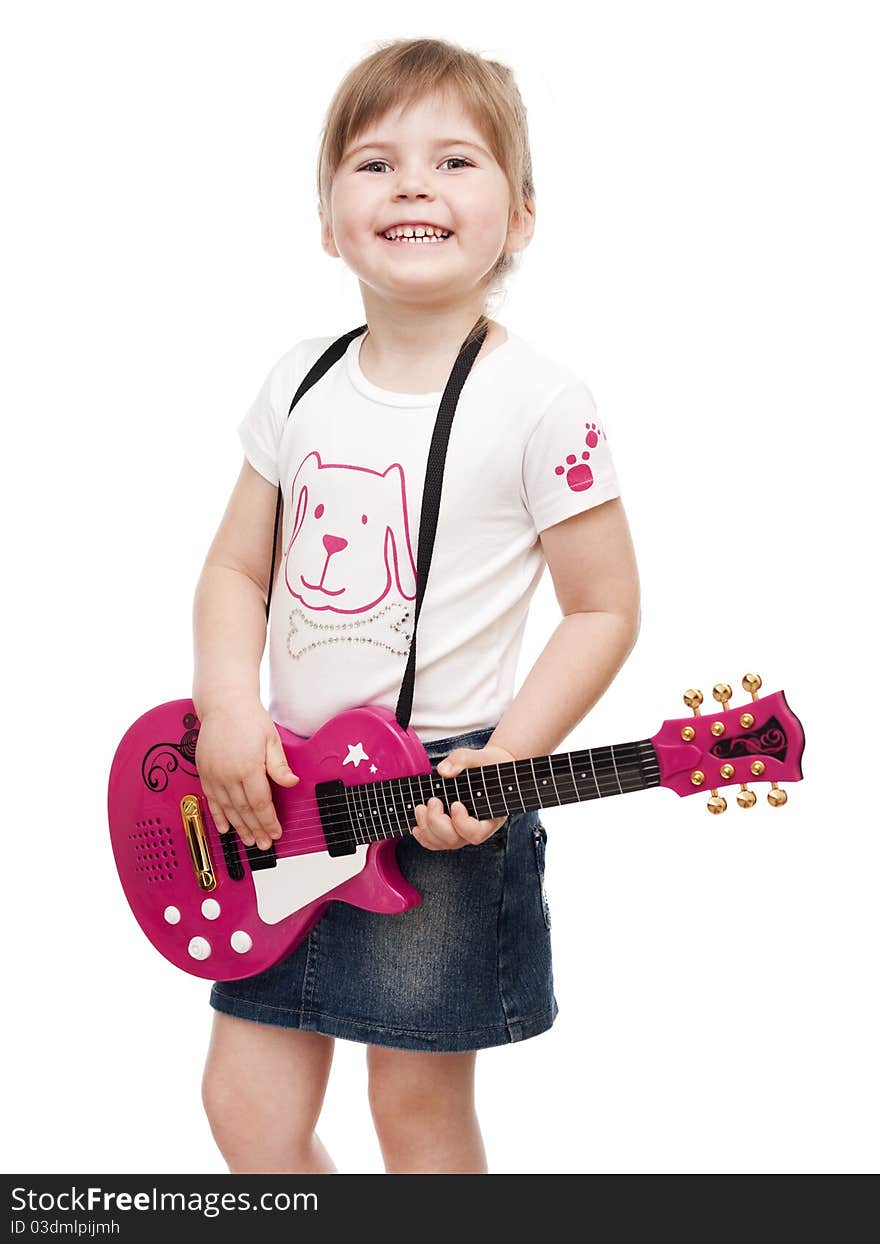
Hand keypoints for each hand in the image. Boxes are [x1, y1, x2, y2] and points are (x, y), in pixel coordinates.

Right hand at [194, 698, 299, 850]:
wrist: (224, 704)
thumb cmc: (250, 719)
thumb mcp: (272, 740)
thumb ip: (279, 766)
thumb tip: (291, 783)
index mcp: (248, 767)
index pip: (260, 804)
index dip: (268, 821)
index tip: (276, 832)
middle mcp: (228, 774)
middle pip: (244, 811)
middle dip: (255, 830)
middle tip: (264, 844)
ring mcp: (214, 774)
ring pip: (227, 809)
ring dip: (238, 827)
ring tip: (249, 841)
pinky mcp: (204, 772)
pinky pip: (211, 800)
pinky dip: (218, 816)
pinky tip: (225, 828)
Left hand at [411, 744, 515, 850]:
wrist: (486, 767)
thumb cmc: (487, 764)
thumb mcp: (479, 757)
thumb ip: (462, 760)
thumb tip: (443, 771)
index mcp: (490, 816)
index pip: (475, 833)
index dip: (462, 823)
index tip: (455, 804)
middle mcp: (476, 828)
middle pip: (454, 840)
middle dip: (436, 822)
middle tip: (432, 801)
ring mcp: (462, 832)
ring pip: (442, 843)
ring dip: (426, 828)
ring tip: (420, 808)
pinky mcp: (451, 829)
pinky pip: (436, 842)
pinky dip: (424, 836)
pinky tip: (417, 824)